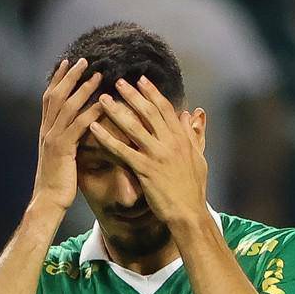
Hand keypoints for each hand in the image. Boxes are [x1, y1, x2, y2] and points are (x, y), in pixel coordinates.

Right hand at [33, 58, 104, 211]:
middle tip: (83, 60)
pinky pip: (78, 126)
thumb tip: (75, 130)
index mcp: (45, 130)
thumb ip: (65, 139)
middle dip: (69, 76)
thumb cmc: (57, 182)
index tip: (66, 63)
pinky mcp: (63, 149)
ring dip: (83, 89)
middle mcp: (47, 130)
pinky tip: (103, 104)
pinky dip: (90, 112)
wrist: (48, 200)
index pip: (49, 98)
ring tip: (98, 75)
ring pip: (67, 107)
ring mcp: (53, 139)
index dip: (57, 79)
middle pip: (56, 95)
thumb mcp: (60, 156)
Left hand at [90, 76, 208, 226]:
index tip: (141, 80)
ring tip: (102, 99)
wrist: (189, 213)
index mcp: (182, 138)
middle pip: (148, 112)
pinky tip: (94, 128)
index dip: (152, 93)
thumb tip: (194, 114)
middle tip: (118, 81)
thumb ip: (195, 134)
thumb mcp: (200, 157)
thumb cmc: (194, 189)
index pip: (165, 109)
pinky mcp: (144, 169)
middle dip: (132, 95)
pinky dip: (107, 138)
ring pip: (133, 127)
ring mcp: (156, 155)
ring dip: (116, 111)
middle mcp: (169, 143)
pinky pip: (122, 150)